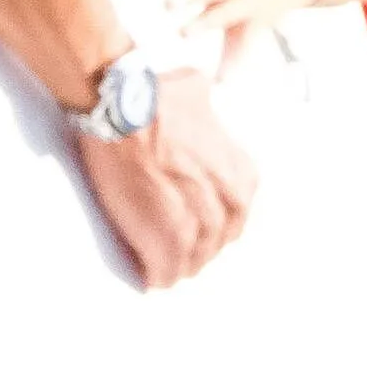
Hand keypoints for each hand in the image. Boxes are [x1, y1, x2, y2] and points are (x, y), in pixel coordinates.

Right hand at [73, 66, 255, 288]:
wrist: (124, 111)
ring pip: (191, 262)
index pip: (233, 220)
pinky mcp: (168, 239)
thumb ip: (205, 109)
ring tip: (156, 262)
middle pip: (214, 245)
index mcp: (241, 178)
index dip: (207, 225)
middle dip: (193, 248)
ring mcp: (201, 224)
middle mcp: (230, 204)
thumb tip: (198, 91)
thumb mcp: (201, 98)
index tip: (188, 227)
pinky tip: (144, 273)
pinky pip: (165, 272)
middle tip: (170, 248)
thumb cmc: (156, 98)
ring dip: (174, 264)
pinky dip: (154, 275)